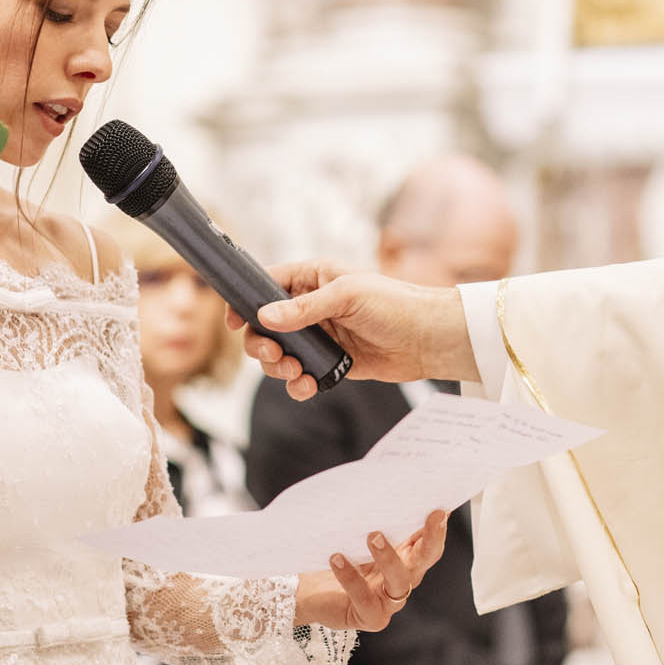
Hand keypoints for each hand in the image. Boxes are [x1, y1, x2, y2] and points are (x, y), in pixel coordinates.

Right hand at [229, 260, 477, 398]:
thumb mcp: (347, 296)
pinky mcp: (331, 363)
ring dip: (279, 367)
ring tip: (296, 372)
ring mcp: (320, 337)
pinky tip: (309, 386)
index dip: (247, 301)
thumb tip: (264, 317)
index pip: (268, 284)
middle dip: (262, 344)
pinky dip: (299, 385)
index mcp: (314, 278)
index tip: (234, 321)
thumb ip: (304, 308)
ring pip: (280, 354)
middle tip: (274, 355)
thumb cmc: (394, 303)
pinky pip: (302, 376)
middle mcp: (312, 307)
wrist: (429, 338)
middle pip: (266, 326)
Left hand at [293, 510, 448, 630]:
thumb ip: (372, 517)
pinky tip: (337, 558)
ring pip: (400, 581)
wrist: (310, 593)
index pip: (428, 540)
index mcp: (405, 557)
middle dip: (432, 538)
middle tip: (432, 516)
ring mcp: (389, 600)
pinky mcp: (370, 616)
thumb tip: (378, 481)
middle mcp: (402, 578)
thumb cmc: (338, 558)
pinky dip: (351, 578)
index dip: (438, 526)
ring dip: (390, 557)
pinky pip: (364, 598)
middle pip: (425, 559)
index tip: (440, 507)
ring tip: (373, 536)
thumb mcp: (356, 536)